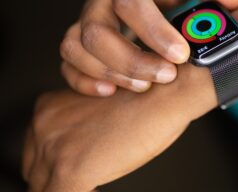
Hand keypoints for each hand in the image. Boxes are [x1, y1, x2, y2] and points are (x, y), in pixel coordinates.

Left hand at [22, 64, 216, 191]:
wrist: (165, 92)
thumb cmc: (144, 98)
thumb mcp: (97, 108)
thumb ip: (79, 126)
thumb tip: (84, 148)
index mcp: (47, 108)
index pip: (36, 151)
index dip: (56, 165)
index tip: (80, 166)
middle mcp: (42, 125)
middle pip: (36, 170)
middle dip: (58, 177)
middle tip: (92, 170)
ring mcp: (54, 150)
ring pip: (43, 187)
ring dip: (68, 186)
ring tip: (96, 177)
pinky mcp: (71, 171)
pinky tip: (97, 185)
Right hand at [60, 0, 237, 95]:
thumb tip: (233, 1)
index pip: (130, 2)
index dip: (154, 30)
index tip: (182, 55)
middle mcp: (99, 1)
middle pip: (97, 32)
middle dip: (131, 60)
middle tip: (167, 77)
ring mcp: (84, 21)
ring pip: (76, 48)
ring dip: (108, 73)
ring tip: (143, 87)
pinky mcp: (80, 40)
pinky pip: (68, 63)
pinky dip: (83, 81)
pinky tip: (111, 92)